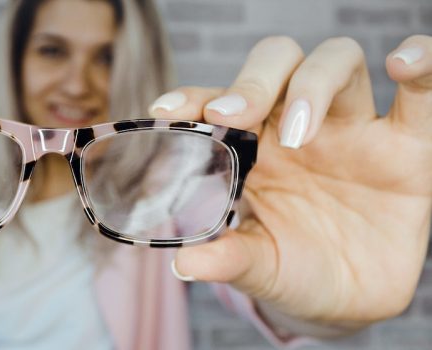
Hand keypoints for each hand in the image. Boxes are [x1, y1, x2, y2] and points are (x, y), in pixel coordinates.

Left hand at [152, 35, 431, 329]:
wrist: (349, 299)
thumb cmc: (292, 270)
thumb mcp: (258, 268)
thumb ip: (228, 259)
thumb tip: (184, 264)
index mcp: (251, 147)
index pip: (219, 102)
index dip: (193, 96)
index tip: (166, 111)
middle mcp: (297, 126)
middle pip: (276, 64)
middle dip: (251, 81)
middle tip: (230, 117)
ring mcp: (352, 129)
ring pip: (336, 61)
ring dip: (313, 82)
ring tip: (299, 133)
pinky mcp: (408, 145)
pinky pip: (424, 93)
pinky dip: (423, 63)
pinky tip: (404, 66)